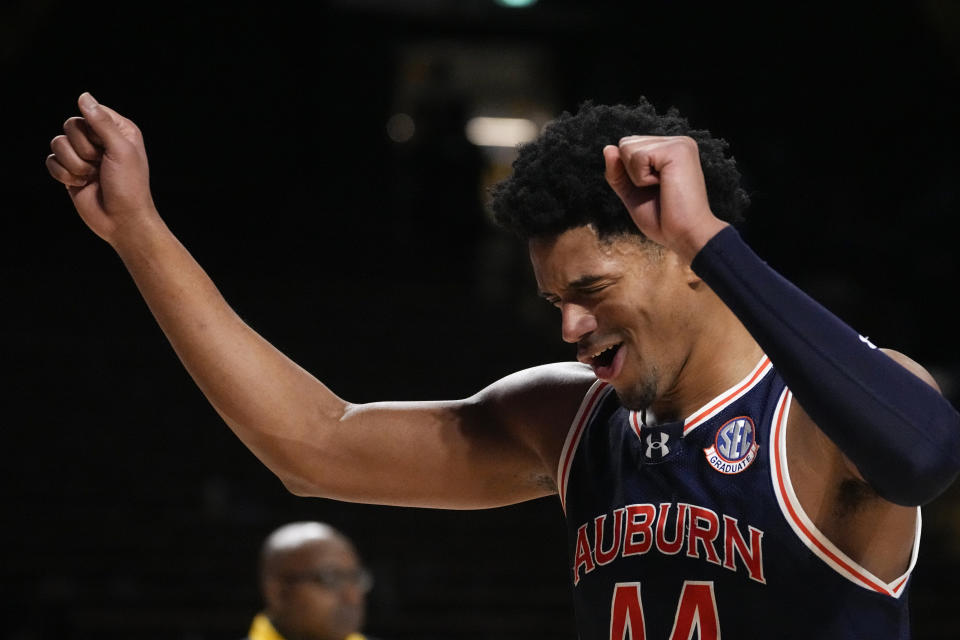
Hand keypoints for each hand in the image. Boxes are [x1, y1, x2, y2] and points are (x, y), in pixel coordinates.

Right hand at [46, 92, 156, 245]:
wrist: (121, 220)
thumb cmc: (129, 186)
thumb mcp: (121, 149)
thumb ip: (101, 122)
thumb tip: (83, 96)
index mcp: (118, 130)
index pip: (90, 111)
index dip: (92, 129)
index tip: (106, 147)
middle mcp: (100, 140)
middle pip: (70, 126)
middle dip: (83, 149)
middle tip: (100, 165)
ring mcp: (83, 156)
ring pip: (57, 143)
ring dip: (74, 164)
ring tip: (91, 178)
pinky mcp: (70, 171)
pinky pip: (51, 161)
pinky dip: (64, 175)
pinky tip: (80, 185)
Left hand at [603, 135, 726, 262]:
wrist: (686, 236)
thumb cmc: (664, 220)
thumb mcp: (632, 194)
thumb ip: (618, 172)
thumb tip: (608, 148)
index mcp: (669, 150)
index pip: (628, 147)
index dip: (628, 174)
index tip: (654, 190)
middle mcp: (676, 142)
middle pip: (625, 144)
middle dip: (630, 174)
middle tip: (658, 191)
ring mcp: (678, 144)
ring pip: (627, 148)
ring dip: (636, 177)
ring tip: (662, 188)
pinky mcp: (677, 150)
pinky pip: (637, 157)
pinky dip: (642, 179)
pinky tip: (664, 186)